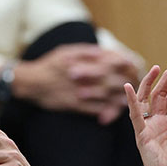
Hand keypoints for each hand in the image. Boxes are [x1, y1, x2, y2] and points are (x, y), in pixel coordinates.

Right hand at [13, 44, 137, 123]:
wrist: (31, 81)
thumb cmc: (49, 64)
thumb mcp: (65, 51)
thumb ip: (85, 51)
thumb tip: (103, 51)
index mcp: (80, 59)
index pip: (106, 60)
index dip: (121, 63)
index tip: (132, 64)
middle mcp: (80, 74)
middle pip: (108, 78)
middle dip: (123, 81)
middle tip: (135, 84)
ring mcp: (76, 90)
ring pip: (102, 95)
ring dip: (117, 98)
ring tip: (128, 100)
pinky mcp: (71, 104)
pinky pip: (91, 109)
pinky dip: (102, 111)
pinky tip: (111, 113)